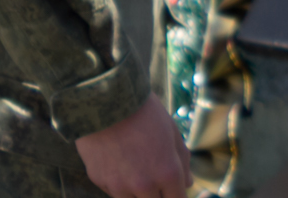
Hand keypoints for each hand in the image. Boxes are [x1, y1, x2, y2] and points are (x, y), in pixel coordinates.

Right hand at [75, 93, 192, 197]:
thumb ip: (182, 160)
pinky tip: (117, 159)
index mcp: (168, 173)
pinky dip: (118, 182)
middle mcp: (144, 186)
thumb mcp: (171, 131)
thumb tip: (188, 183)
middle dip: (157, 194)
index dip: (176, 194)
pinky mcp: (100, 181)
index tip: (173, 188)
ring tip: (134, 165)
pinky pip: (113, 189)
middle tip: (153, 175)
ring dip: (137, 191)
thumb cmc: (143, 111)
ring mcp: (119, 186)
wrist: (104, 99)